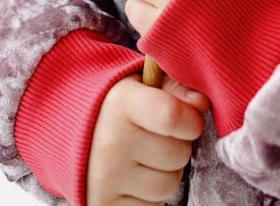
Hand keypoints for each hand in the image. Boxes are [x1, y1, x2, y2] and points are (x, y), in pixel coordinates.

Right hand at [86, 72, 207, 205]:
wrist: (78, 138)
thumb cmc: (121, 109)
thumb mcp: (144, 85)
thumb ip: (176, 89)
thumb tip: (201, 105)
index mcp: (121, 103)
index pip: (171, 116)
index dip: (191, 120)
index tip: (191, 119)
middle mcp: (111, 142)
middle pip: (178, 154)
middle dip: (180, 146)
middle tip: (162, 137)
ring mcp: (106, 178)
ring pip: (169, 185)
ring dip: (168, 173)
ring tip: (149, 157)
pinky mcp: (104, 205)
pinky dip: (152, 195)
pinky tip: (137, 176)